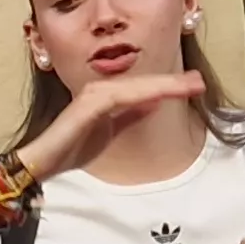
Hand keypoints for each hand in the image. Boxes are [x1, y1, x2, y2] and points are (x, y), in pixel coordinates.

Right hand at [19, 69, 207, 177]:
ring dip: (164, 85)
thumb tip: (153, 103)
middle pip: (144, 84)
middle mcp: (101, 90)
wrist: (45, 161)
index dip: (169, 86)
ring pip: (137, 87)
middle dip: (173, 83)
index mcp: (107, 96)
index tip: (194, 86)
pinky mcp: (89, 105)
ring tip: (189, 86)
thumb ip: (130, 115)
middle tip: (199, 81)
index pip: (144, 89)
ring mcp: (95, 95)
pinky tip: (161, 94)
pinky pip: (121, 96)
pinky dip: (143, 94)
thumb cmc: (72, 147)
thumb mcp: (110, 130)